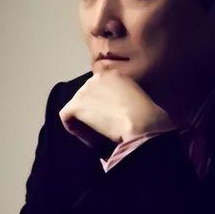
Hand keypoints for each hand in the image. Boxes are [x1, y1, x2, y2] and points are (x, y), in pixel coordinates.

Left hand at [59, 69, 173, 148]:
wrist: (142, 122)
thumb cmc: (148, 116)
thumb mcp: (138, 98)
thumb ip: (124, 98)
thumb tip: (116, 111)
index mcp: (113, 74)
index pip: (99, 88)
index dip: (102, 105)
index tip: (111, 118)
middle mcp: (96, 77)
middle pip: (85, 96)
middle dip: (90, 111)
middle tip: (102, 128)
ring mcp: (85, 90)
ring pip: (76, 108)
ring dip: (84, 121)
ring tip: (98, 135)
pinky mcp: (76, 105)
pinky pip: (67, 118)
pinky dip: (75, 129)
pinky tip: (90, 139)